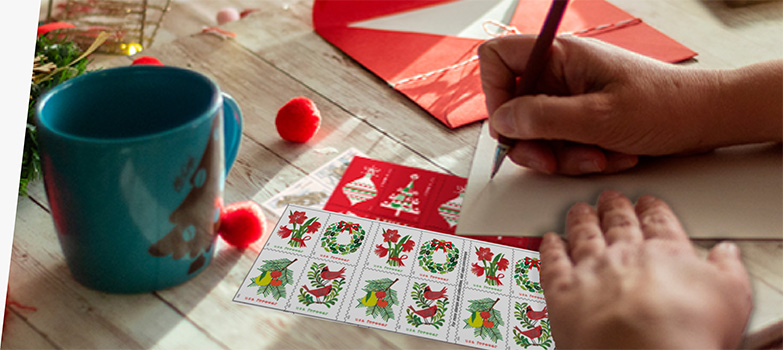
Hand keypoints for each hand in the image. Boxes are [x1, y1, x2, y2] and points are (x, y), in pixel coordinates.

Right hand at [478, 35, 781, 174]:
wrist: (706, 120)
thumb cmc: (663, 108)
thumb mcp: (598, 118)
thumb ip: (543, 118)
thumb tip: (502, 120)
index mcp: (560, 56)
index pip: (498, 58)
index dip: (494, 92)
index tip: (510, 125)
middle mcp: (560, 74)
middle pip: (514, 108)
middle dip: (533, 142)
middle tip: (552, 161)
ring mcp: (570, 98)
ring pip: (537, 134)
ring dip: (563, 156)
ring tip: (599, 157)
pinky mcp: (582, 119)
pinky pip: (561, 144)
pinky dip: (580, 158)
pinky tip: (610, 156)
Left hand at [539, 191, 751, 348]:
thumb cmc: (688, 333)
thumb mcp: (731, 298)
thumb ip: (727, 270)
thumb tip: (727, 253)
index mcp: (665, 253)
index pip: (657, 222)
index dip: (652, 209)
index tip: (648, 202)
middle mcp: (624, 255)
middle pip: (617, 222)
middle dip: (614, 207)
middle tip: (611, 197)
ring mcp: (590, 270)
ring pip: (583, 235)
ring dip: (581, 219)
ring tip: (580, 210)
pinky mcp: (561, 291)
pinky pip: (552, 262)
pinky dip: (549, 248)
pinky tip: (549, 240)